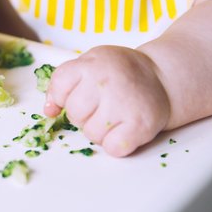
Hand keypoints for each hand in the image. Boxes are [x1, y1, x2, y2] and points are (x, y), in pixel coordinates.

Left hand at [44, 46, 170, 156]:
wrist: (163, 77)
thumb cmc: (120, 73)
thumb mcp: (90, 63)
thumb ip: (64, 82)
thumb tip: (48, 111)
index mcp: (91, 63)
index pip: (59, 88)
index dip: (63, 97)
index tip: (79, 94)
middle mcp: (105, 81)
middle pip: (74, 114)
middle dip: (84, 115)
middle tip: (103, 105)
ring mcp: (123, 104)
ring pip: (91, 134)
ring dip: (101, 131)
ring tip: (116, 115)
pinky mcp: (139, 125)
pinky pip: (112, 148)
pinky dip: (116, 144)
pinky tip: (126, 128)